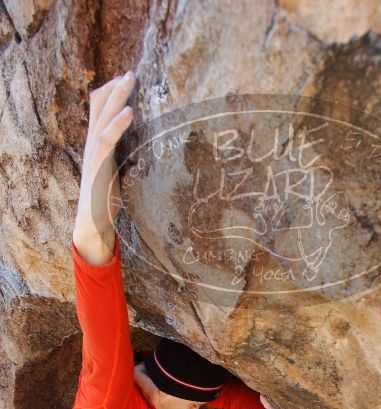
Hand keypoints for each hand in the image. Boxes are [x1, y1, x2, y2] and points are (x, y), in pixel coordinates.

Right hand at [73, 71, 135, 262]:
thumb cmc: (108, 204)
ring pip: (103, 115)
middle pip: (100, 105)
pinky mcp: (98, 165)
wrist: (93, 226)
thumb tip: (148, 154)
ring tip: (130, 79)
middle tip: (132, 71)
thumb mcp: (119, 175)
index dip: (111, 93)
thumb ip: (128, 160)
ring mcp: (93, 153)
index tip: (127, 79)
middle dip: (116, 87)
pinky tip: (130, 111)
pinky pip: (107, 138)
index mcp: (98, 145)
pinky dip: (118, 123)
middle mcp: (93, 144)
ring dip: (117, 96)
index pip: (100, 109)